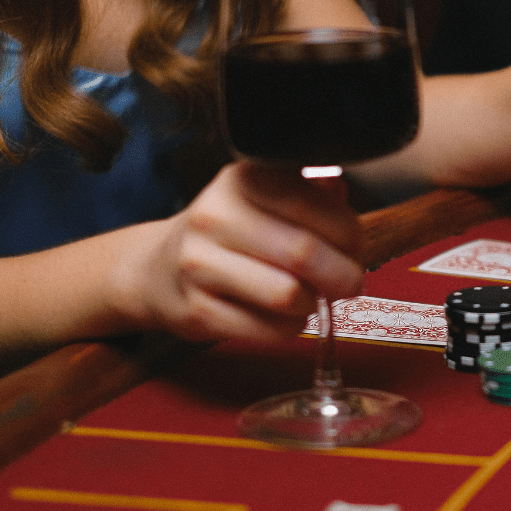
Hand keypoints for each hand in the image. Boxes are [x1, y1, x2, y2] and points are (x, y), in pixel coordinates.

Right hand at [113, 161, 364, 342]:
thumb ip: (309, 191)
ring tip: (310, 297)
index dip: (349, 232)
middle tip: (350, 282)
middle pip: (303, 252)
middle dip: (342, 273)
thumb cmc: (228, 232)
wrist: (155, 268)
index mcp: (240, 180)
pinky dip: (290, 327)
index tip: (354, 246)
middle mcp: (215, 217)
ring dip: (313, 303)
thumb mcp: (261, 196)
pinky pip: (268, 329)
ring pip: (288, 296)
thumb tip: (341, 196)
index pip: (313, 203)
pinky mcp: (197, 312)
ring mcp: (200, 266)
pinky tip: (284, 316)